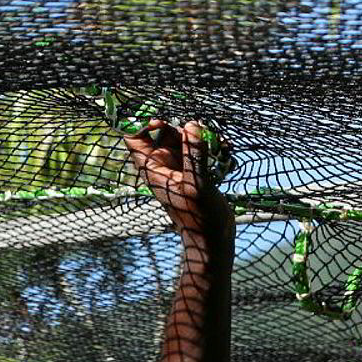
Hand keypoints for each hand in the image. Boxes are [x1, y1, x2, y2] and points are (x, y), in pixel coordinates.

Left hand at [124, 119, 231, 233]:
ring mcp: (179, 168)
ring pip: (184, 139)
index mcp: (153, 169)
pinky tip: (226, 149)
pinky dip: (210, 146)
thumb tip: (192, 125)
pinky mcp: (194, 171)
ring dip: (202, 137)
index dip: (143, 125)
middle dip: (182, 129)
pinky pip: (199, 150)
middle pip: (164, 133)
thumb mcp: (197, 184)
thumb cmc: (201, 218)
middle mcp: (163, 166)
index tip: (162, 122)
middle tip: (201, 134)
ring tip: (220, 144)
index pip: (134, 138)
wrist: (213, 238)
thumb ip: (194, 155)